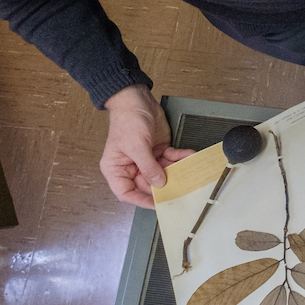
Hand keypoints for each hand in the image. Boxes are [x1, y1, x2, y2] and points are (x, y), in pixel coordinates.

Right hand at [100, 85, 193, 208]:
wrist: (137, 100)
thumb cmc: (127, 120)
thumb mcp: (136, 145)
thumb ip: (148, 167)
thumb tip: (159, 184)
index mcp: (116, 168)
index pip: (126, 192)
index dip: (141, 200)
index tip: (157, 204)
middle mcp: (131, 166)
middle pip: (149, 184)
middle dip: (165, 184)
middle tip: (181, 187)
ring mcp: (146, 159)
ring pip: (163, 172)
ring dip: (176, 171)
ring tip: (188, 170)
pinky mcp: (159, 150)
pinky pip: (171, 159)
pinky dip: (180, 158)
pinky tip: (189, 155)